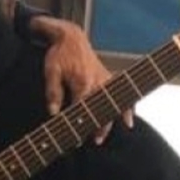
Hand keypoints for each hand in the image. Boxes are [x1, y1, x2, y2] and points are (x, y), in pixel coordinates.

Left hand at [30, 15, 133, 143]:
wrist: (71, 37)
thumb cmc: (60, 54)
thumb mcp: (51, 72)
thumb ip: (53, 93)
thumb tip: (53, 113)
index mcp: (82, 82)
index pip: (82, 109)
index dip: (79, 126)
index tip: (76, 140)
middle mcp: (97, 82)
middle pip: (100, 110)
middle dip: (98, 127)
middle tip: (95, 142)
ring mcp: (105, 80)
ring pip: (112, 104)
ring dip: (109, 122)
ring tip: (102, 138)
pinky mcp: (108, 77)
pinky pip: (121, 94)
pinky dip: (127, 107)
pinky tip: (128, 122)